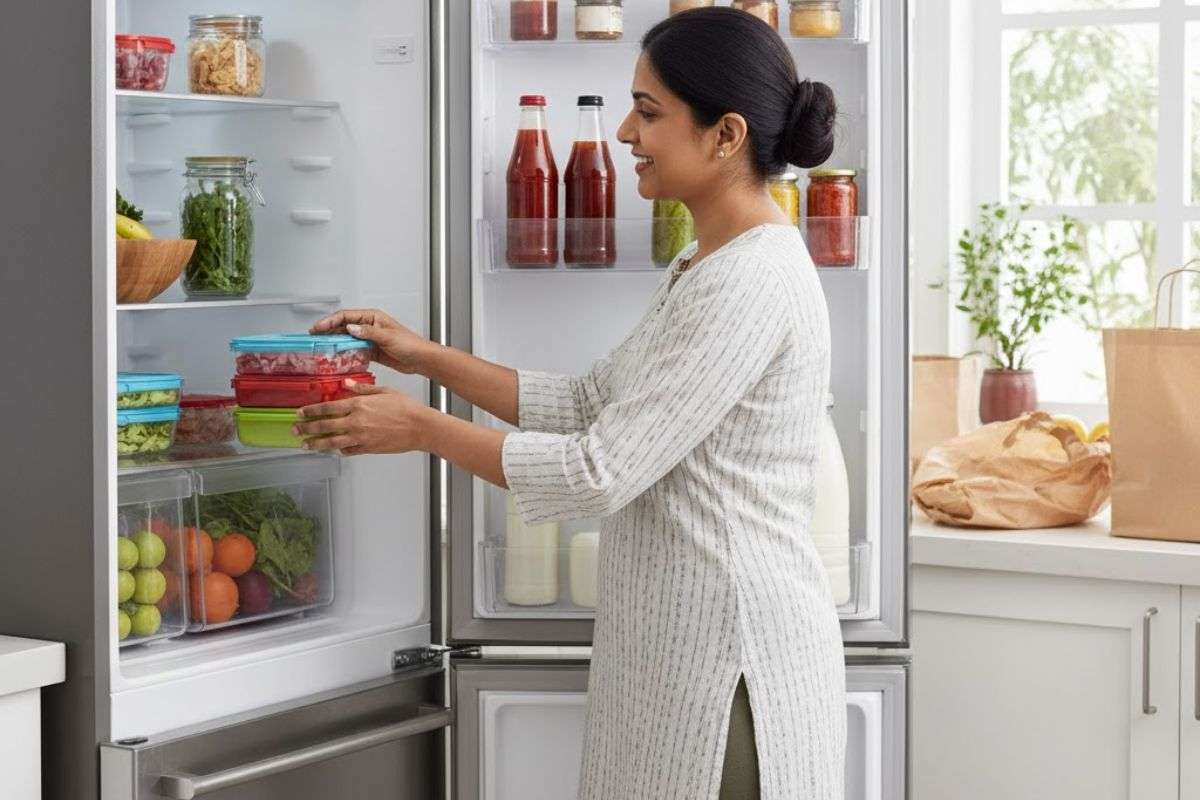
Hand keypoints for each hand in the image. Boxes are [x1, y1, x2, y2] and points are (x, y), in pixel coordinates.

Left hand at [294, 380, 430, 455]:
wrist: (420, 427)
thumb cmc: (406, 408)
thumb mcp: (384, 391)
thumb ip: (363, 388)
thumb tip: (347, 384)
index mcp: (359, 404)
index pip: (328, 408)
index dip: (311, 411)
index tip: (300, 413)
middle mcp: (356, 422)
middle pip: (325, 426)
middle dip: (307, 428)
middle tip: (295, 430)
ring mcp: (361, 437)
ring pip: (332, 442)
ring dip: (316, 443)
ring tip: (305, 445)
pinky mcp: (368, 449)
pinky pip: (348, 451)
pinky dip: (339, 450)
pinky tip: (333, 450)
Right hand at [310, 308, 432, 374]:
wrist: (421, 359)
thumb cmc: (411, 344)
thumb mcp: (388, 337)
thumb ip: (369, 333)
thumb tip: (351, 329)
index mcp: (373, 317)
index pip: (346, 316)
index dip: (330, 321)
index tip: (318, 328)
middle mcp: (369, 326)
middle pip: (343, 326)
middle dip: (328, 331)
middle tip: (313, 338)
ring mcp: (369, 338)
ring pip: (346, 338)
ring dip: (334, 342)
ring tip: (321, 348)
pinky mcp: (371, 350)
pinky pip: (353, 350)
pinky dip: (344, 353)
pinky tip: (336, 358)